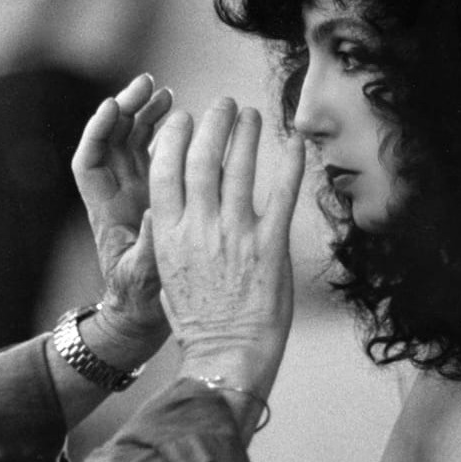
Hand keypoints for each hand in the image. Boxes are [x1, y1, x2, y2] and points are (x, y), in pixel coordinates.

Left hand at [71, 73, 174, 342]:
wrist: (145, 316)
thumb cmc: (139, 301)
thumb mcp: (145, 276)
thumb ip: (150, 246)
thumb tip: (156, 212)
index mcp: (105, 212)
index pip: (89, 161)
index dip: (96, 131)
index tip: (112, 106)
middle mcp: (116, 195)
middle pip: (111, 141)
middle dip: (125, 110)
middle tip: (146, 85)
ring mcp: (135, 192)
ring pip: (132, 142)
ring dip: (143, 115)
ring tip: (163, 91)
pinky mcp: (154, 194)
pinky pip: (154, 153)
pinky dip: (162, 131)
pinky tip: (179, 114)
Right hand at [148, 99, 304, 392]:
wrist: (226, 356)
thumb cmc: (198, 320)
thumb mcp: (166, 274)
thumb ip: (167, 237)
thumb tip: (171, 206)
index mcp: (167, 234)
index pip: (164, 168)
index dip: (174, 136)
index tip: (184, 118)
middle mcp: (198, 229)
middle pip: (202, 157)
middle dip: (213, 122)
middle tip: (224, 105)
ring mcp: (235, 236)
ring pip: (240, 168)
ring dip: (247, 134)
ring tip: (254, 114)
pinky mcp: (271, 247)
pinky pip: (282, 195)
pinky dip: (290, 164)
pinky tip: (296, 142)